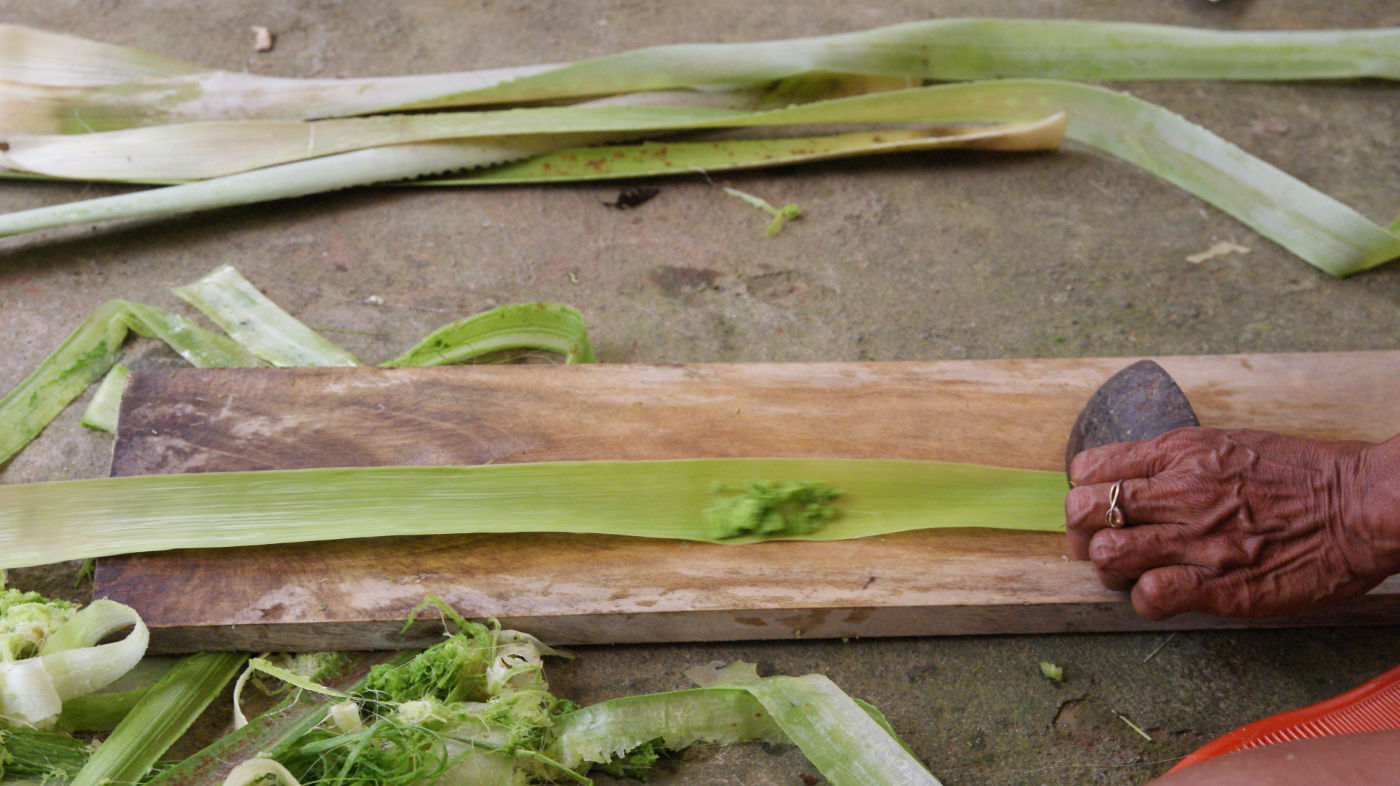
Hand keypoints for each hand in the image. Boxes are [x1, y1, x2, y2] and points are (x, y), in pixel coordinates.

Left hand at [1064, 427, 1399, 618]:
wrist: (1362, 505)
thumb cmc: (1302, 474)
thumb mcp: (1226, 444)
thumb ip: (1174, 462)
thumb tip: (1130, 480)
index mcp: (1178, 453)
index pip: (1089, 469)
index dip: (1083, 492)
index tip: (1096, 507)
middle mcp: (1179, 492)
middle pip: (1084, 512)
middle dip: (1082, 532)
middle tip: (1100, 545)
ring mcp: (1198, 539)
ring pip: (1108, 553)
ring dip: (1110, 568)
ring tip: (1132, 571)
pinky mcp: (1221, 584)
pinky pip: (1151, 595)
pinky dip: (1144, 600)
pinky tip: (1160, 595)